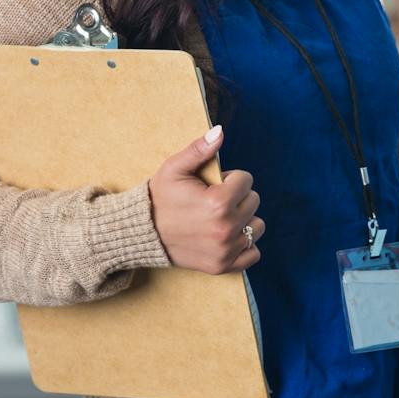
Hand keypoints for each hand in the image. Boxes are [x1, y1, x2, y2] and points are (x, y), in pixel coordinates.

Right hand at [148, 126, 263, 274]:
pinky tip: (226, 236)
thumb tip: (220, 131)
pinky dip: (244, 245)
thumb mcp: (174, 168)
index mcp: (218, 202)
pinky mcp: (222, 266)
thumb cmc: (159, 198)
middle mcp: (225, 228)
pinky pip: (253, 254)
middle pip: (254, 201)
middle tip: (213, 201)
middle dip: (237, 197)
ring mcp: (225, 250)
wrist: (141, 234)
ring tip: (220, 218)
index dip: (230, 179)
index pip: (247, 180)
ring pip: (257, 226)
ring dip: (244, 220)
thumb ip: (199, 149)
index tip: (213, 185)